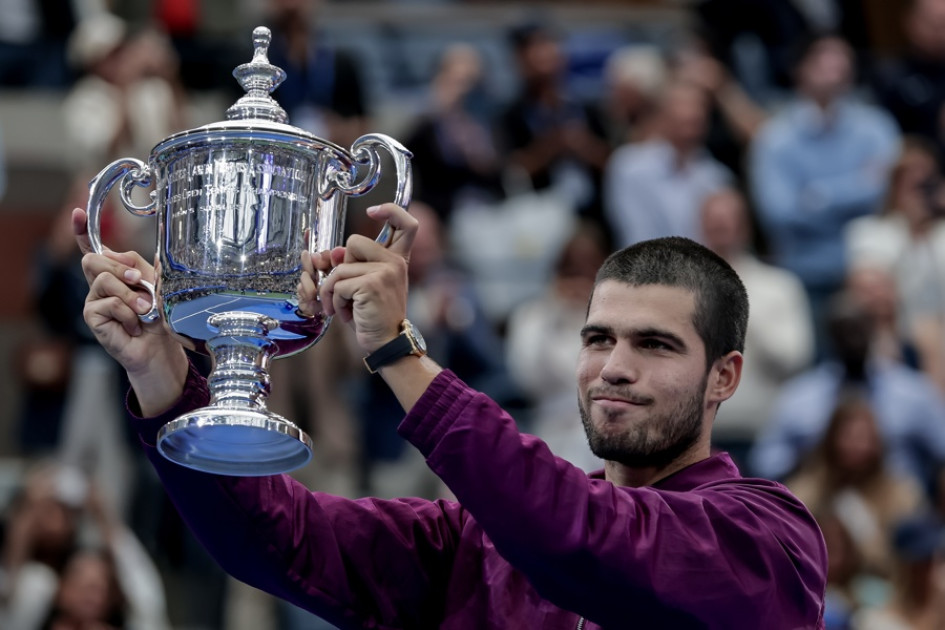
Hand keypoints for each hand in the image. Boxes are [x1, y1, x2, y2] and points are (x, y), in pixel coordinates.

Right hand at [74, 207, 187, 413]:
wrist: (159, 348)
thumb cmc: (158, 318)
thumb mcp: (158, 287)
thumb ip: (149, 267)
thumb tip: (151, 244)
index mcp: (115, 273)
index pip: (93, 248)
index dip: (82, 231)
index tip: (76, 213)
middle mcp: (99, 284)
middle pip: (94, 260)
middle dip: (120, 269)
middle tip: (140, 283)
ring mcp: (93, 300)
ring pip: (104, 281)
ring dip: (131, 296)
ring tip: (144, 311)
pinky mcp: (92, 316)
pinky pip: (108, 303)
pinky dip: (128, 314)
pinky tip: (135, 326)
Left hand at [314, 203, 418, 353]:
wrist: (387, 343)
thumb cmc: (375, 316)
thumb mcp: (367, 285)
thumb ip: (354, 265)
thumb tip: (332, 252)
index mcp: (398, 259)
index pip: (406, 223)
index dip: (390, 210)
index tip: (373, 211)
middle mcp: (395, 262)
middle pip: (354, 242)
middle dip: (342, 267)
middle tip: (349, 291)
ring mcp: (384, 271)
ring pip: (340, 268)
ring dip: (332, 291)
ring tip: (343, 307)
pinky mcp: (371, 284)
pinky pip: (337, 285)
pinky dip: (334, 302)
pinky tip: (346, 314)